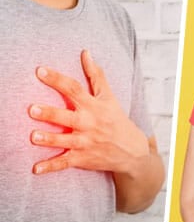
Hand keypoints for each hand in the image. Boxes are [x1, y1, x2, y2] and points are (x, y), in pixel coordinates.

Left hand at [29, 50, 148, 173]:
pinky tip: (36, 169)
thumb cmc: (117, 121)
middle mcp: (89, 124)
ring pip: (65, 141)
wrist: (132, 150)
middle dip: (51, 113)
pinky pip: (65, 163)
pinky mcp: (83, 159)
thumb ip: (96, 76)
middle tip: (32, 109)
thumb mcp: (109, 97)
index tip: (40, 70)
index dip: (57, 80)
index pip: (75, 89)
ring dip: (50, 139)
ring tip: (33, 137)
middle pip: (68, 117)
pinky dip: (51, 167)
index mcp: (94, 106)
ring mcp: (86, 143)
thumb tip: (85, 53)